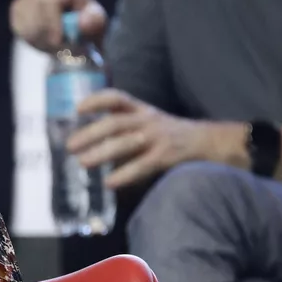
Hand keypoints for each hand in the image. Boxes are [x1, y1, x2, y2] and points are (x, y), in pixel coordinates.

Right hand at [10, 0, 107, 52]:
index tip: (58, 41)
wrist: (73, 32)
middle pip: (36, 8)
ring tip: (53, 44)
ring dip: (38, 36)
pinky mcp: (17, 7)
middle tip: (55, 47)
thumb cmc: (87, 26)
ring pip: (26, 19)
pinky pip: (18, 24)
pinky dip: (28, 36)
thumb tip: (83, 22)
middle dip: (45, 31)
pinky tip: (41, 38)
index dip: (52, 21)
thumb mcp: (98, 25)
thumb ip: (95, 22)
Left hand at [68, 89, 236, 188]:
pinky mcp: (166, 156)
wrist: (211, 142)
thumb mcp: (149, 122)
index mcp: (142, 110)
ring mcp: (158, 137)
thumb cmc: (171, 134)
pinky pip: (142, 165)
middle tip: (70, 146)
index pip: (117, 98)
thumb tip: (89, 141)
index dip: (96, 101)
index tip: (78, 109)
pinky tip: (109, 183)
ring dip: (101, 153)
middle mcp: (148, 120)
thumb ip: (124, 126)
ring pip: (125, 143)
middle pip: (115, 123)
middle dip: (90, 133)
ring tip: (82, 162)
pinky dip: (124, 174)